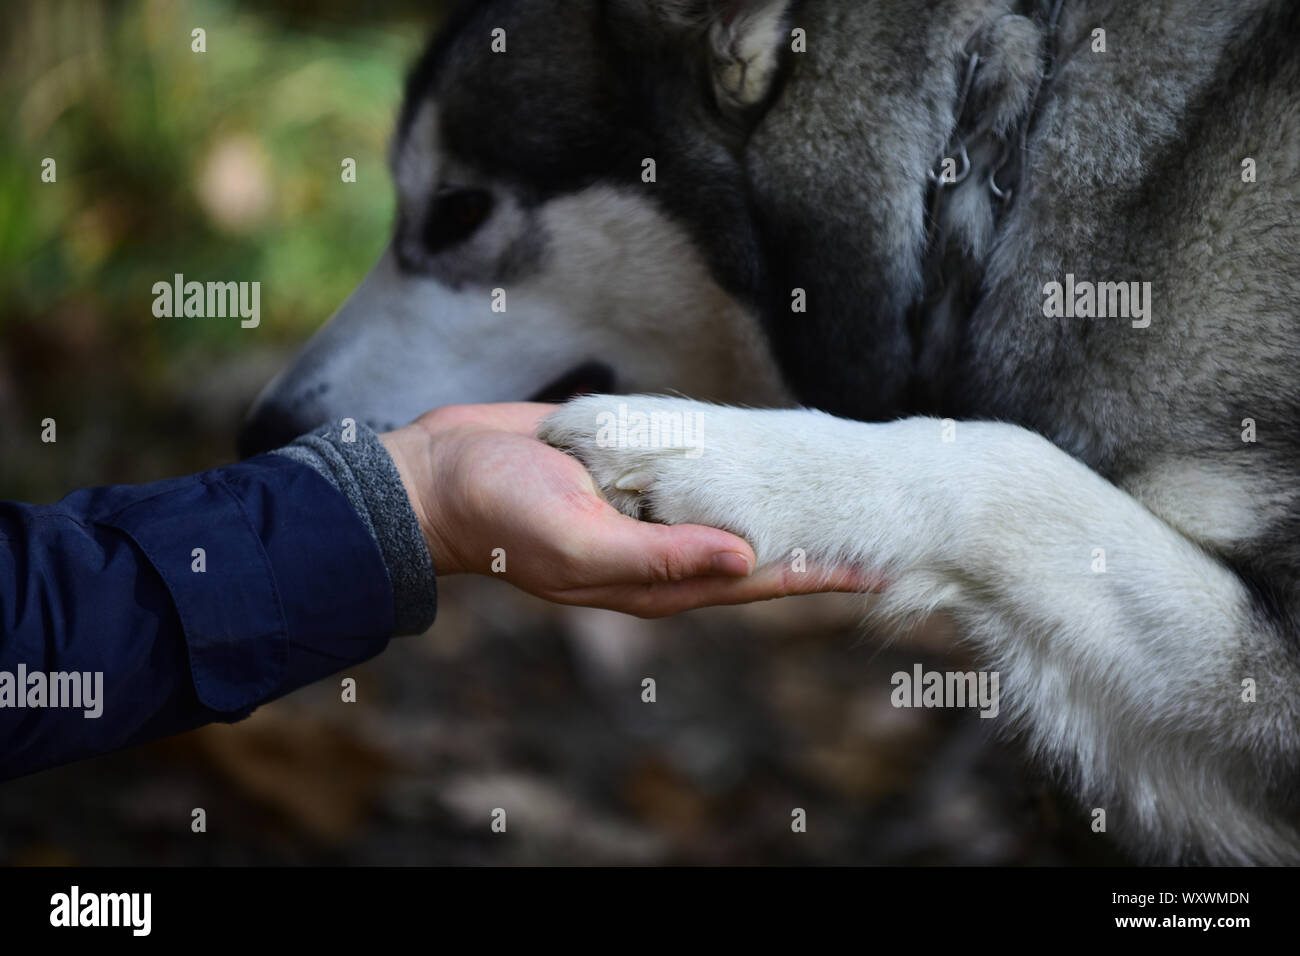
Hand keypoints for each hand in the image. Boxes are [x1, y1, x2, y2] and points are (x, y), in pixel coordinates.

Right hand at [380, 403, 873, 616]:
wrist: (441, 474)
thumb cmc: (502, 513)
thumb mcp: (579, 539)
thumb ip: (659, 556)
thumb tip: (745, 559)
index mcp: (657, 576)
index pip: (759, 577)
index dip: (821, 571)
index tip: (886, 564)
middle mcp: (662, 546)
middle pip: (758, 544)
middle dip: (817, 537)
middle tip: (885, 521)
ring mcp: (647, 506)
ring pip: (733, 504)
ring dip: (784, 499)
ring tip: (841, 486)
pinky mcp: (631, 466)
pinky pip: (698, 465)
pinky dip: (738, 461)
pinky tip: (768, 450)